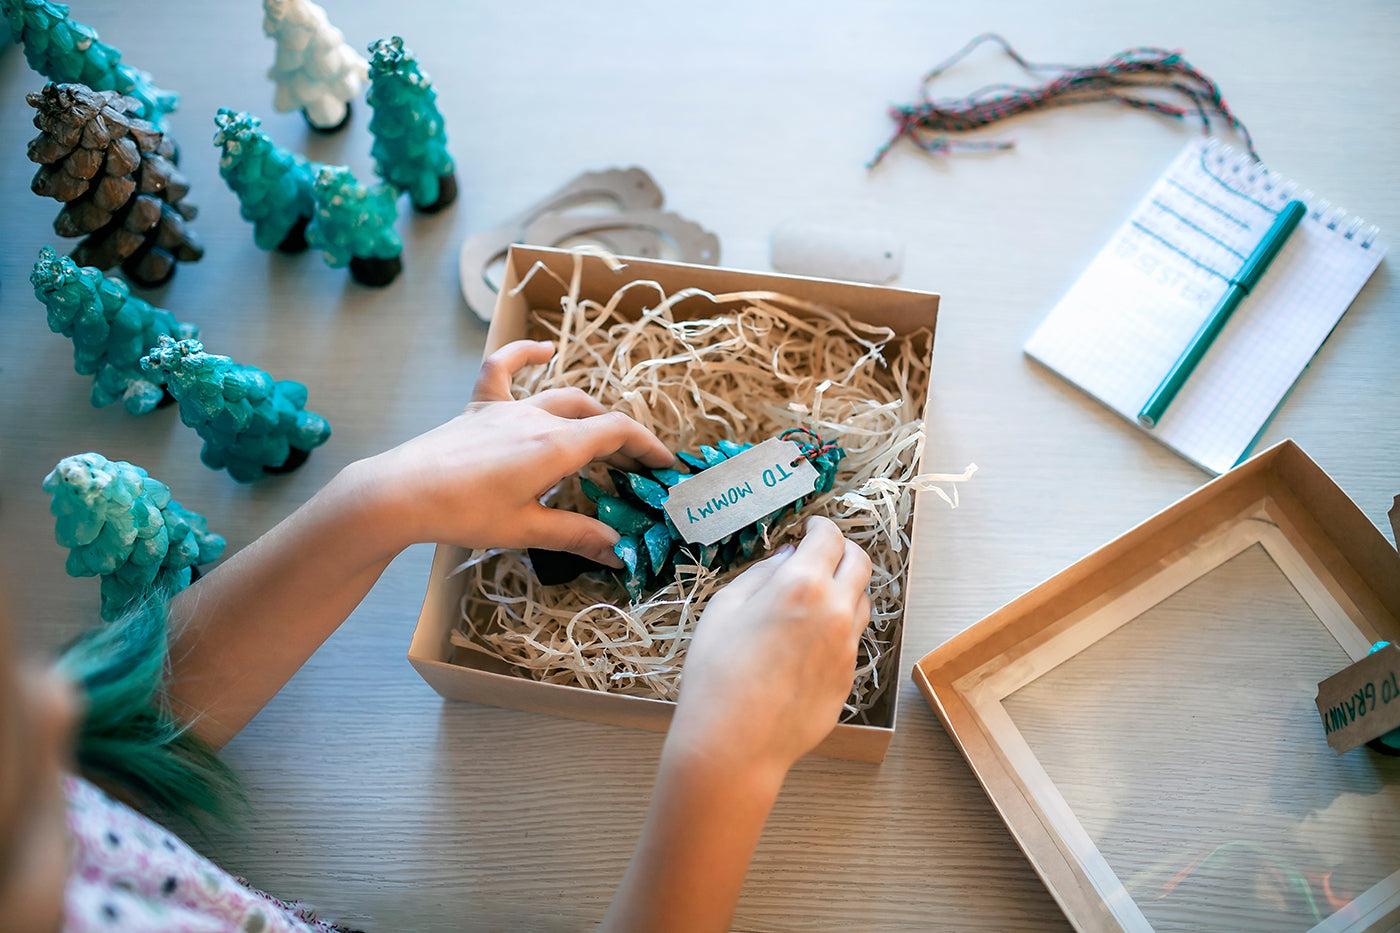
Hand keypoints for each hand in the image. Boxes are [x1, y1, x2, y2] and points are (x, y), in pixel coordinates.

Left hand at [355, 340, 674, 562]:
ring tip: (603, 438)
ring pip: (561, 398)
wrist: (400, 493)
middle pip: (594, 416)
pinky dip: (525, 354)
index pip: (618, 432)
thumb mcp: (525, 530)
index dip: (648, 446)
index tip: (664, 466)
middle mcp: (537, 418)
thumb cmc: (463, 513)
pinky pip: (503, 369)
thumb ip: (576, 535)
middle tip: (634, 470)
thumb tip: (618, 551)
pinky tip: (543, 349)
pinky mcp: (478, 407)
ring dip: (589, 414)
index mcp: (555, 446)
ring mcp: (507, 407)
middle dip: (622, 440)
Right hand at [667, 516, 872, 780]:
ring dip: (846, 588)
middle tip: (823, 552)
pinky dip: (839, 626)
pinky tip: (809, 639)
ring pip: (863, 601)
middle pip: (860, 563)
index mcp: (802, 584)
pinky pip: (851, 639)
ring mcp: (847, 647)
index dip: (821, 526)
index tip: (812, 527)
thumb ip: (761, 574)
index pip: (830, 537)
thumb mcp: (725, 607)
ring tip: (818, 595)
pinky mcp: (848, 678)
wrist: (734, 742)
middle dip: (843, 550)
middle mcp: (836, 610)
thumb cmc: (717, 673)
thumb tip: (787, 557)